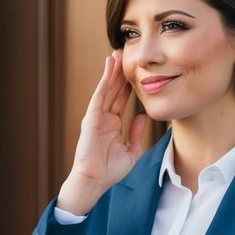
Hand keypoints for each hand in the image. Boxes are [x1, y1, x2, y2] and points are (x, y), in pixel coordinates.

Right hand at [57, 50, 147, 214]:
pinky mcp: (91, 118)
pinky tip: (109, 67)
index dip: (128, 84)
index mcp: (113, 125)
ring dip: (112, 70)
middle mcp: (104, 118)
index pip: (122, 100)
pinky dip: (104, 80)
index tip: (135, 70)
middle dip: (120, 72)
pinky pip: (100, 95)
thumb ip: (136, 134)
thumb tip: (143, 116)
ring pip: (106, 88)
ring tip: (117, 52)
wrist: (94, 181)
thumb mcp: (131, 152)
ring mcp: (96, 116)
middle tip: (126, 53)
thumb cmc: (110, 172)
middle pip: (114, 90)